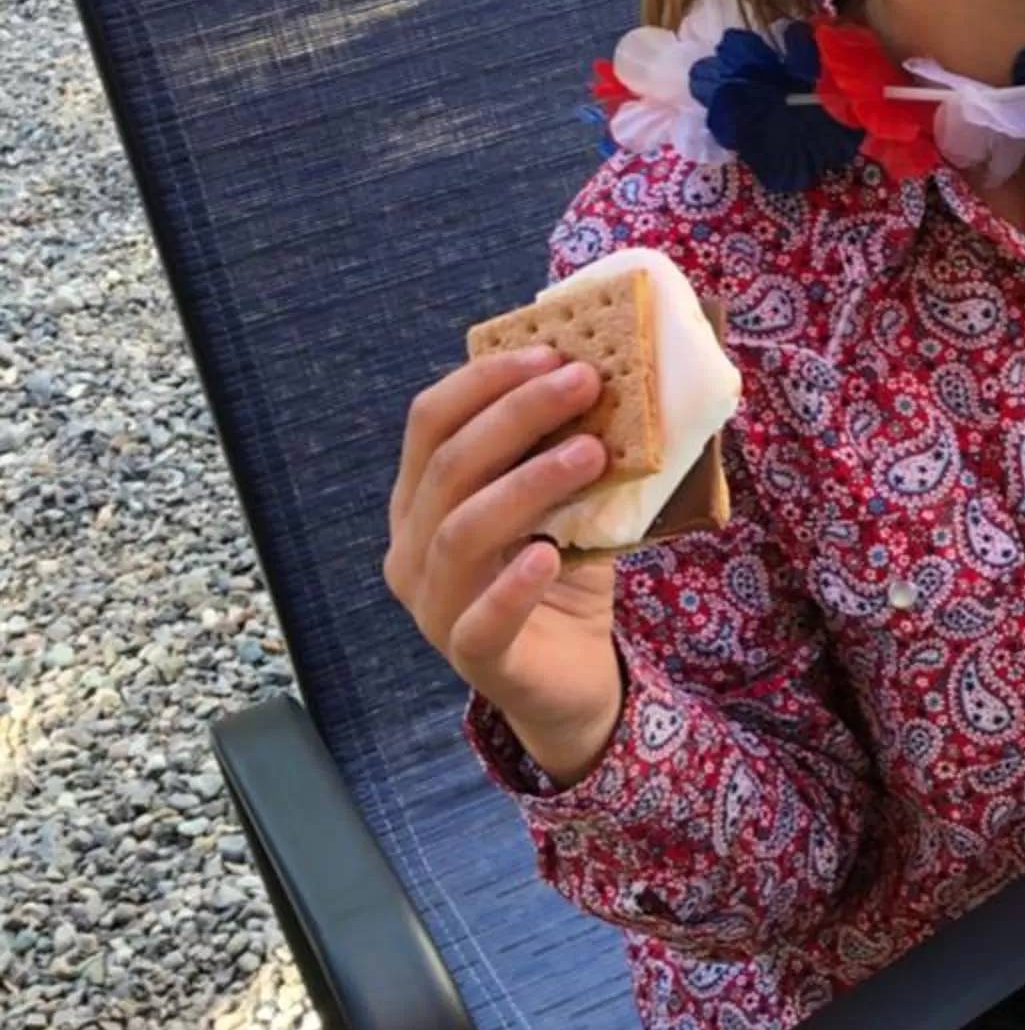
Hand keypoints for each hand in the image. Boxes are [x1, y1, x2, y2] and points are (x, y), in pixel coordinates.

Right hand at [384, 346, 625, 783]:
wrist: (575, 680)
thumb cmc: (563, 579)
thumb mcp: (566, 503)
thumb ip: (567, 449)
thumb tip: (608, 372)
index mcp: (422, 500)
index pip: (430, 423)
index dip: (484, 380)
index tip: (550, 350)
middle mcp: (412, 549)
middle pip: (448, 466)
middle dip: (517, 415)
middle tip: (584, 382)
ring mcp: (433, 606)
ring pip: (461, 532)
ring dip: (528, 483)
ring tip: (591, 453)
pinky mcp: (472, 658)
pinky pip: (481, 620)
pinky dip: (513, 585)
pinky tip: (551, 554)